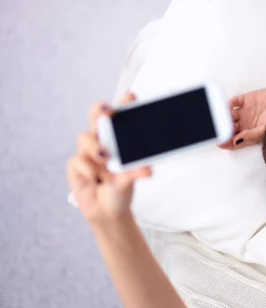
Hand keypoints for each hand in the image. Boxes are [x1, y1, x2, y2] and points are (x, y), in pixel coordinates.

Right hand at [66, 92, 152, 226]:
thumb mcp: (132, 180)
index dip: (123, 103)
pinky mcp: (76, 166)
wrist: (108, 211)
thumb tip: (146, 170)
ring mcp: (87, 152)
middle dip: (100, 110)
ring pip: (85, 137)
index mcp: (118, 139)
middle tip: (108, 112)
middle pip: (96, 116)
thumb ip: (137, 172)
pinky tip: (94, 177)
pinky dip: (87, 168)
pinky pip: (78, 161)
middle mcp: (102, 141)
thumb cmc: (121, 188)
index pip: (119, 116)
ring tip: (104, 156)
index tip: (131, 97)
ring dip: (94, 144)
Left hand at [218, 87, 265, 149]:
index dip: (224, 141)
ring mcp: (245, 112)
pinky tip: (228, 106)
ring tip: (219, 117)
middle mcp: (245, 125)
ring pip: (227, 114)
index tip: (218, 140)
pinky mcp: (247, 99)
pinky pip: (233, 102)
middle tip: (214, 127)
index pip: (232, 140)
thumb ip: (251, 136)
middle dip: (220, 128)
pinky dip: (228, 103)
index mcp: (249, 135)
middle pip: (227, 127)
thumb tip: (234, 141)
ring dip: (222, 115)